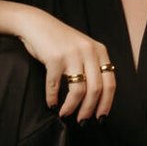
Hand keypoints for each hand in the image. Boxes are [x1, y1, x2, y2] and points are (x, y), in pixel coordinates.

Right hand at [13, 9, 117, 123]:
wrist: (36, 24)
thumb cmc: (59, 41)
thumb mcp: (83, 49)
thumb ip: (92, 66)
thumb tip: (96, 99)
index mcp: (99, 51)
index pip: (110, 83)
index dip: (106, 104)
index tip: (100, 117)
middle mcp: (89, 52)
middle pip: (96, 89)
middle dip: (89, 110)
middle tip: (82, 121)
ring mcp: (72, 55)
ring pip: (78, 90)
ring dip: (72, 107)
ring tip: (65, 115)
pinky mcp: (55, 58)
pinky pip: (55, 86)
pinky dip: (52, 98)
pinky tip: (51, 104)